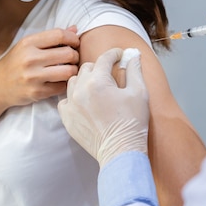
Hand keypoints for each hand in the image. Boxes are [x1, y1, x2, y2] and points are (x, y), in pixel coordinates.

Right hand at [0, 27, 79, 108]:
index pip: (59, 35)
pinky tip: (59, 81)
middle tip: (72, 58)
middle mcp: (30, 59)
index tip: (75, 43)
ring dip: (73, 70)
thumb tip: (75, 29)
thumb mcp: (28, 46)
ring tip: (69, 69)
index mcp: (28, 43)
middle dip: (75, 56)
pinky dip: (65, 84)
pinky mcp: (37, 93)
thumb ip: (51, 38)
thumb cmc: (15, 63)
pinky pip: (62, 87)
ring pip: (69, 71)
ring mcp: (33, 77)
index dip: (73, 38)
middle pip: (68, 53)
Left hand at [58, 48, 149, 167]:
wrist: (120, 151)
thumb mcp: (139, 92)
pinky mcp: (67, 118)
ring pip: (74, 81)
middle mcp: (80, 90)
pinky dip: (74, 97)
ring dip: (85, 80)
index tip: (119, 54)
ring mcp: (71, 105)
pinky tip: (85, 102)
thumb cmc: (132, 123)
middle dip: (99, 67)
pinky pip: (65, 100)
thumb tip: (133, 55)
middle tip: (110, 73)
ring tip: (97, 87)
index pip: (104, 58)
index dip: (114, 53)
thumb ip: (135, 70)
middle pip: (87, 67)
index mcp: (98, 81)